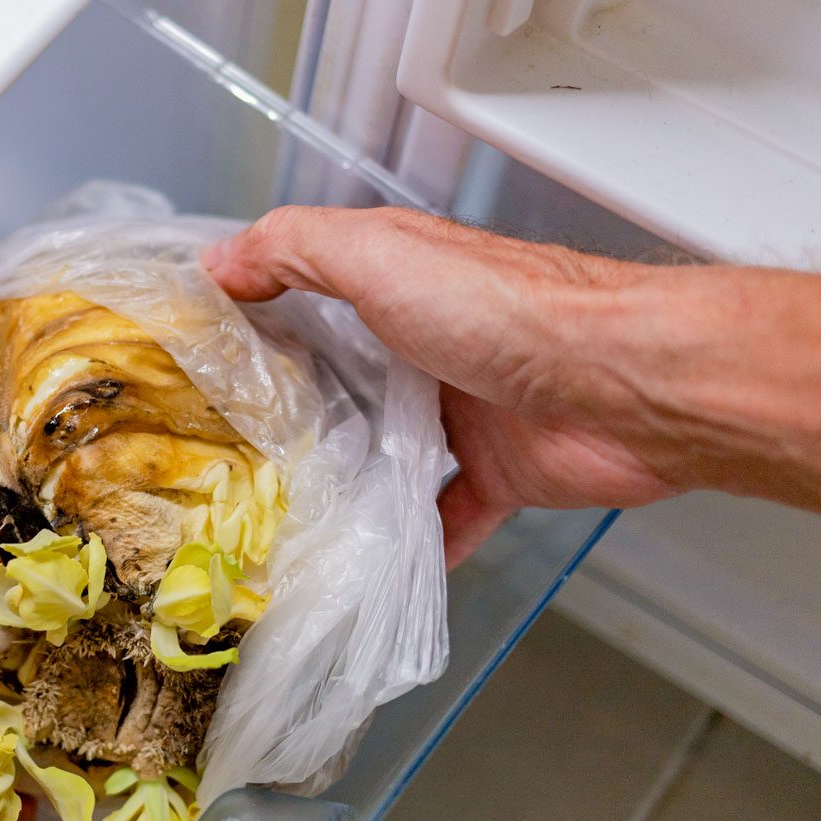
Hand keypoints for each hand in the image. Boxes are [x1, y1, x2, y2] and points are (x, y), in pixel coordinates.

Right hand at [204, 206, 682, 564]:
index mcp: (399, 280)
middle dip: (286, 415)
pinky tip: (369, 570)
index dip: (252, 319)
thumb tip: (219, 262)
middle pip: (341, 380)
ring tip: (275, 518)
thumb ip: (295, 249)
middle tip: (218, 458)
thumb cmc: (514, 310)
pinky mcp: (496, 473)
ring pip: (384, 452)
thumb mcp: (380, 252)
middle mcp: (427, 342)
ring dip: (340, 482)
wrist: (626, 385)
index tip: (193, 363)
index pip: (307, 292)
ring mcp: (462, 412)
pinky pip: (444, 518)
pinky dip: (412, 545)